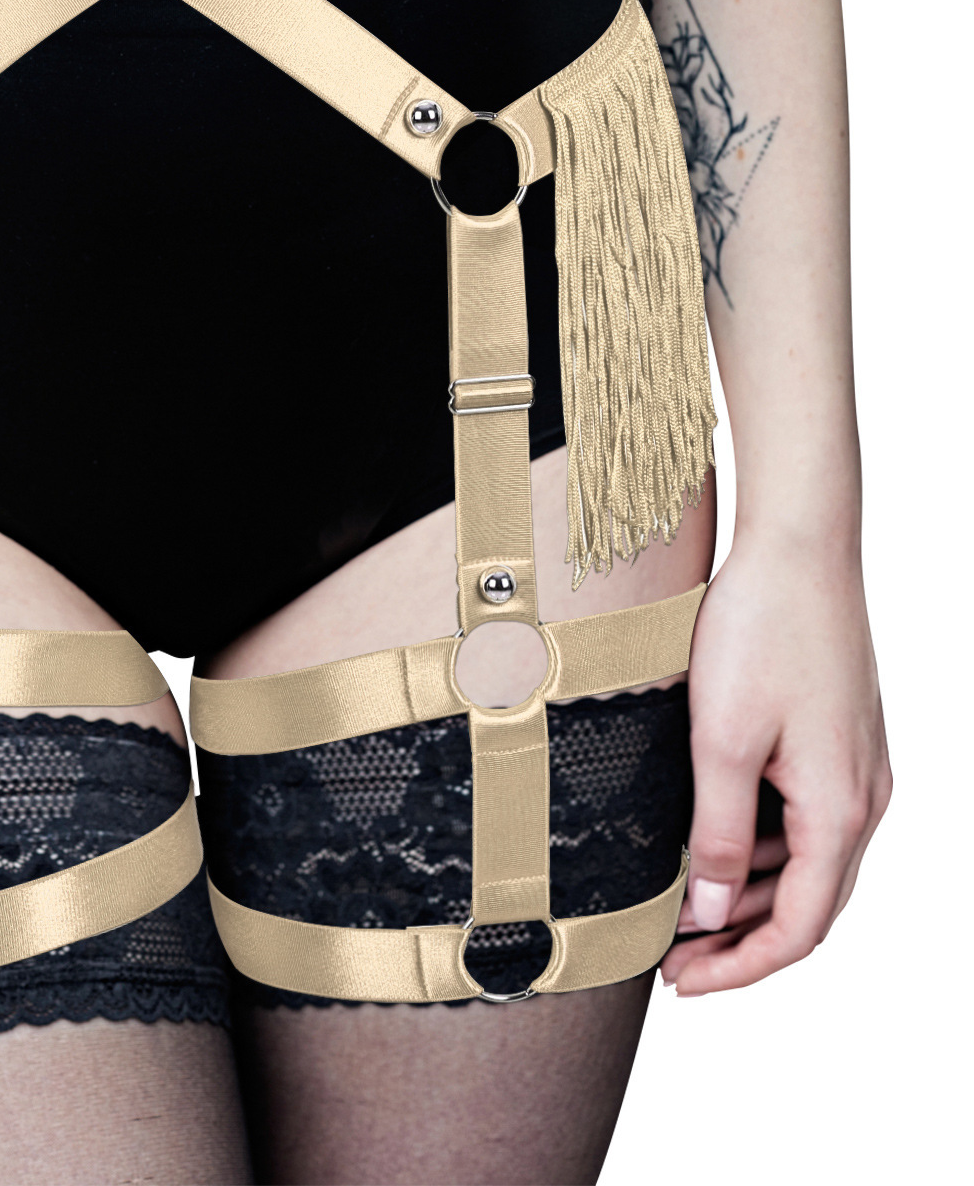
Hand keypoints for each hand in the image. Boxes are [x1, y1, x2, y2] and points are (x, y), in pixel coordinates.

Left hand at [661, 536, 889, 993]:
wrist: (798, 547)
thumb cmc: (761, 632)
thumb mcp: (722, 742)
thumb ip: (715, 833)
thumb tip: (705, 911)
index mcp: (840, 810)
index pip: (799, 927)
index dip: (740, 967)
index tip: (683, 984)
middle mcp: (861, 798)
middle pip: (805, 902)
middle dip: (738, 940)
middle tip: (671, 960)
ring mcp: (853, 767)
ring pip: (802, 861)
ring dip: (744, 893)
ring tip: (677, 911)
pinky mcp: (835, 739)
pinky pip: (800, 818)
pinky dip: (756, 845)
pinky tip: (706, 841)